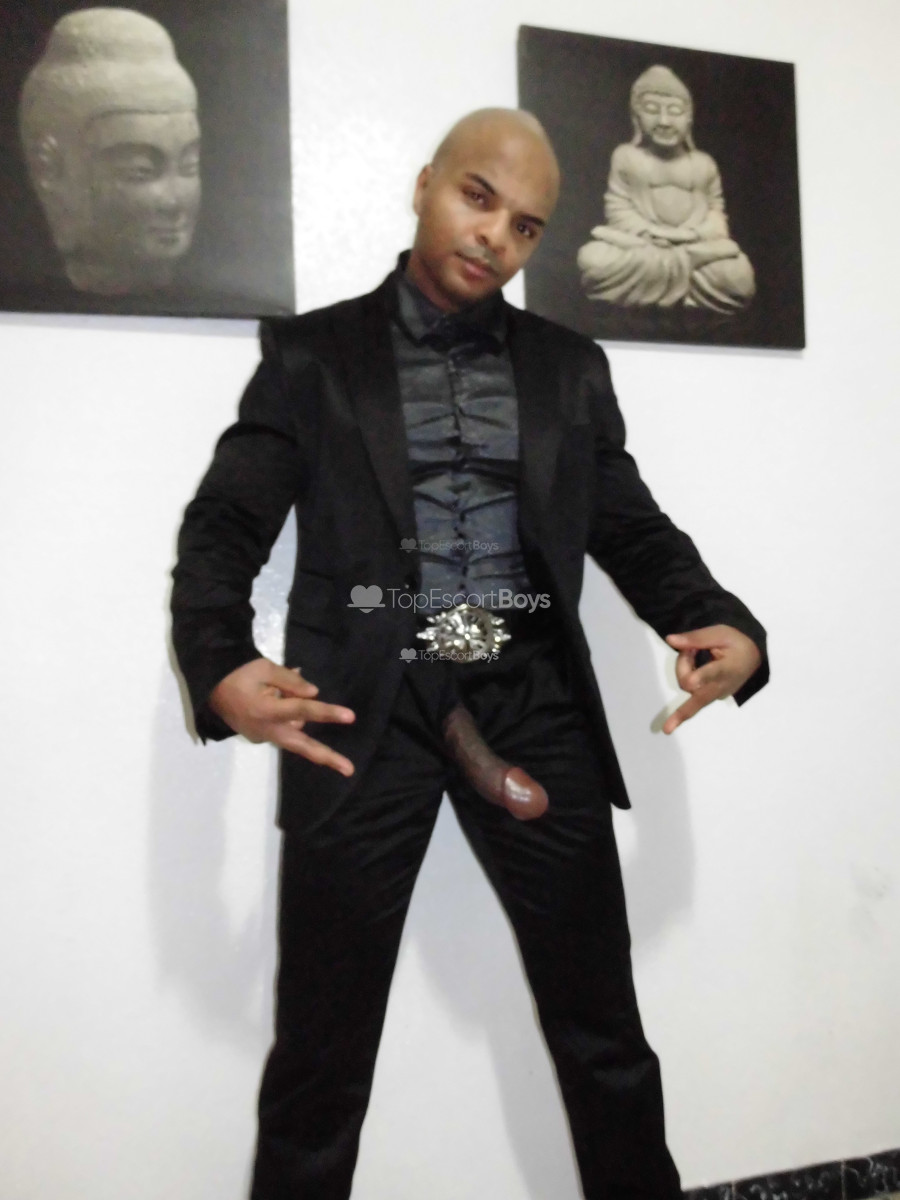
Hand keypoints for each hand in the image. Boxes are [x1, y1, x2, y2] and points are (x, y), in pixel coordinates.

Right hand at [209, 657, 355, 774]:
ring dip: (300, 717)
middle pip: (302, 745)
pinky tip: (274, 695)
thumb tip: (314, 694)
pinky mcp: (260, 737)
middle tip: (349, 770)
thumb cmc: (238, 674)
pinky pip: (283, 728)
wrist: (209, 688)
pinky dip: (289, 717)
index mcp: (266, 710)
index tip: (350, 716)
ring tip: (273, 689)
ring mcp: (263, 736)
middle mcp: (266, 729)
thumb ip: (290, 681)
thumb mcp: (264, 667)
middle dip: (327, 757)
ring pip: (294, 733)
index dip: (327, 712)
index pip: (302, 710)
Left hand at [662, 625, 760, 733]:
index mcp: (727, 667)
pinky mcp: (712, 698)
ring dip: (684, 669)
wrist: (753, 656)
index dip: (700, 676)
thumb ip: (695, 638)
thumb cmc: (735, 643)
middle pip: (695, 697)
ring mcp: (716, 695)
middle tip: (690, 650)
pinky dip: (688, 677)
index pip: (712, 674)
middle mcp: (721, 686)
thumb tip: (670, 640)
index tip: (691, 682)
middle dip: (680, 697)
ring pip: (688, 689)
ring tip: (695, 652)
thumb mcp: (718, 633)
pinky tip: (697, 663)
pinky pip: (691, 691)